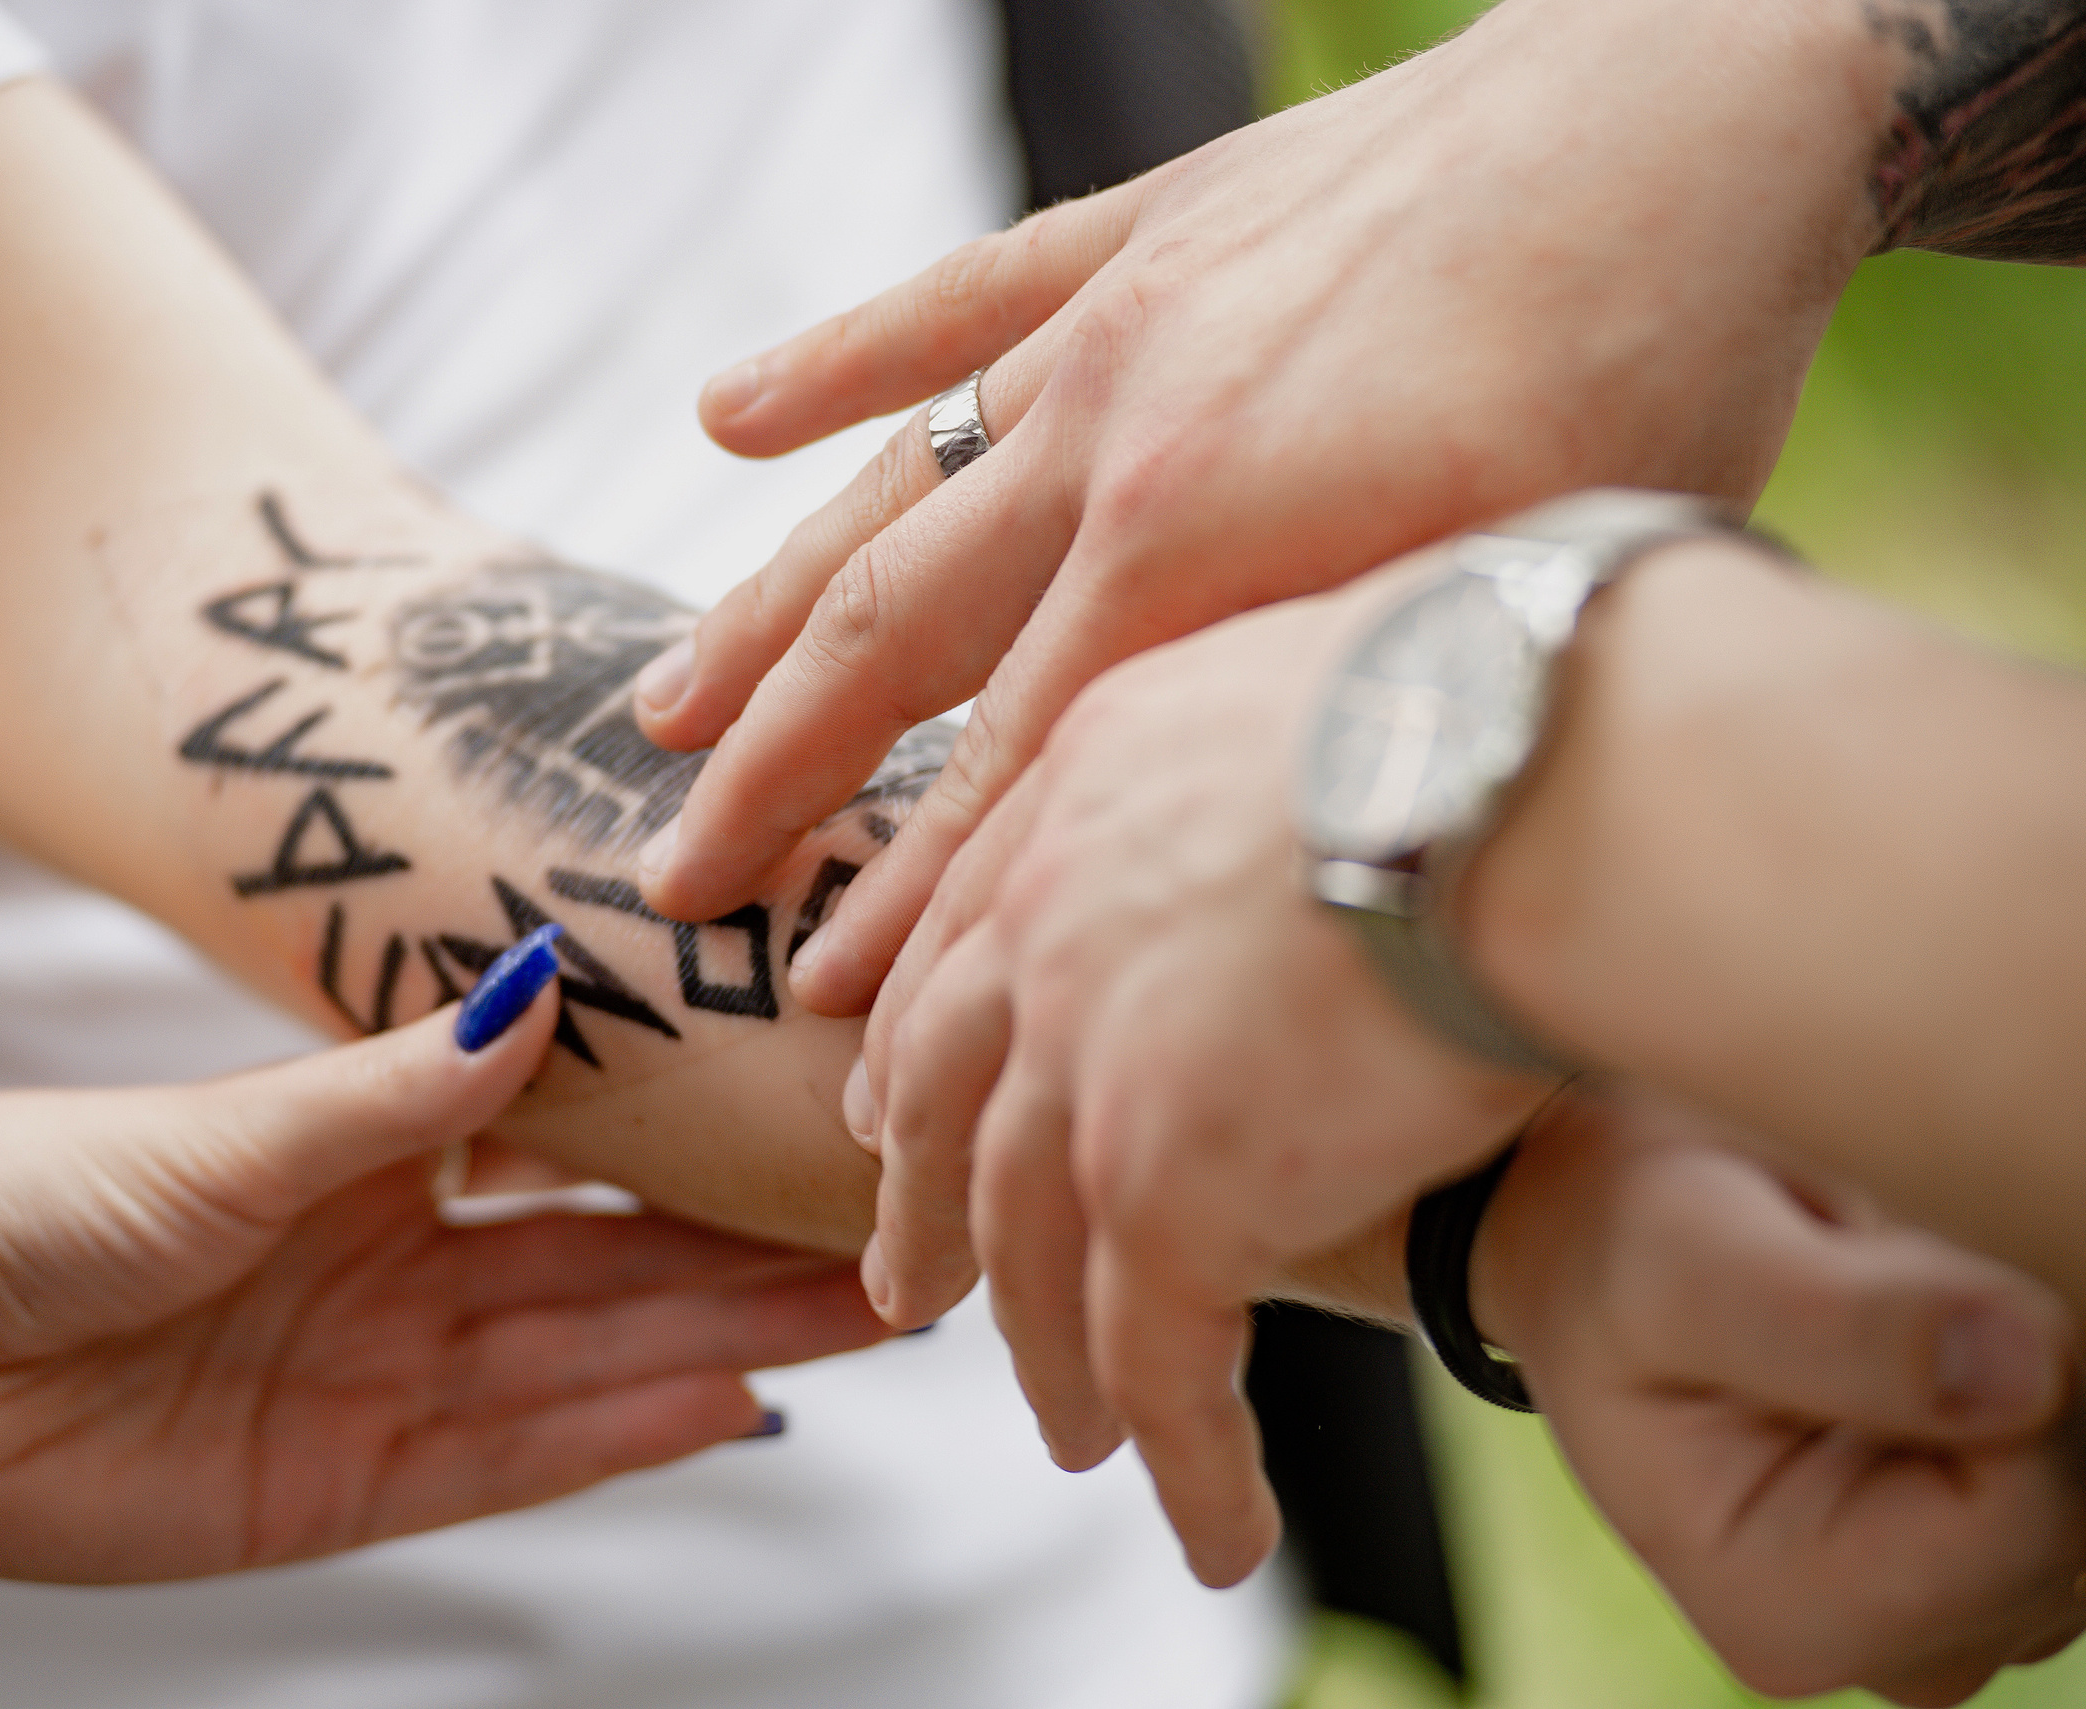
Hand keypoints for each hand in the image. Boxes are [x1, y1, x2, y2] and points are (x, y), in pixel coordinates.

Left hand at [0, 990, 883, 1582]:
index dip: (693, 1138)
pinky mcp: (334, 1487)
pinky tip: (730, 1405)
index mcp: (368, 1154)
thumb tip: (543, 986)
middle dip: (749, 1248)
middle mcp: (395, 1266)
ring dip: (723, 1339)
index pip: (573, 1148)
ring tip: (860, 1310)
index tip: (810, 1100)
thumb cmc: (10, 1198)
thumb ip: (394, 1091)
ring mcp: (374, 1378)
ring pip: (587, 1359)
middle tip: (891, 1224)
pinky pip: (506, 1462)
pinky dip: (618, 1438)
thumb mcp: (224, 1133)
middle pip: (611, 1262)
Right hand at [633, 0, 1886, 1009]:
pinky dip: (832, 368)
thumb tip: (1239, 870)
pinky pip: (945, 312)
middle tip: (672, 879)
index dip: (914, 903)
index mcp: (1202, 562)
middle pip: (891, 647)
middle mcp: (1111, 455)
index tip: (824, 999)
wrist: (1687, 101)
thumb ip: (1337, 719)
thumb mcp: (1514, 597)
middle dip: (777, 780)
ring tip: (665, 712)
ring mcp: (1105, 337)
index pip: (1008, 776)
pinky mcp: (1132, 237)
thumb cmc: (1660, 370)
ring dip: (763, 612)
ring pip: (886, 499)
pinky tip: (723, 417)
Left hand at [853, 569, 1553, 1583]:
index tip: (888, 1107)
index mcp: (1086, 782)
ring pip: (1036, 1247)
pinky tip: (1210, 1523)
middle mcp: (1054, 918)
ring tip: (1077, 1427)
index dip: (921, 1040)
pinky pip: (1157, 1354)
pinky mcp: (1168, 1178)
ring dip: (1053, 1355)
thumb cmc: (1504, 685)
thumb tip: (1327, 795)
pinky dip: (1181, 1453)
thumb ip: (1259, 750)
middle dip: (924, 1206)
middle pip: (952, 1100)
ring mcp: (1093, 1053)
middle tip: (908, 1282)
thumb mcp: (1321, 668)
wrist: (1542, 754)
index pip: (966, 937)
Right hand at [1483, 1086, 2085, 1707]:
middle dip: (2030, 1371)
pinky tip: (1942, 1342)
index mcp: (1789, 1614)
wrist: (1611, 1241)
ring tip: (1897, 1307)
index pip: (2026, 1518)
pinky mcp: (2007, 1563)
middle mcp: (1888, 1650)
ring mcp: (1958, 1616)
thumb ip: (1830, 1321)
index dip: (2015, 1369)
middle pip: (2078, 1523)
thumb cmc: (1625, 1251)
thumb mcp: (1679, 1264)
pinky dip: (2050, 1389)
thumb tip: (2026, 1368)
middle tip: (1887, 1275)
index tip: (1903, 1264)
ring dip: (2043, 1375)